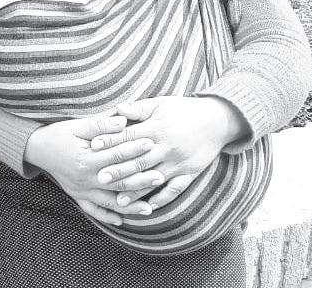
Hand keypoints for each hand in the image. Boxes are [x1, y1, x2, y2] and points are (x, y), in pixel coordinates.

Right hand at [23, 115, 163, 225]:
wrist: (36, 148)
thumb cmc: (58, 134)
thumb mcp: (77, 125)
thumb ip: (100, 125)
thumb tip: (123, 121)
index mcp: (87, 159)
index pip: (116, 155)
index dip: (134, 149)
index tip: (151, 144)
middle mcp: (85, 178)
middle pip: (118, 181)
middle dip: (140, 179)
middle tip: (160, 177)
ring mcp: (81, 190)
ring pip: (109, 201)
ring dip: (129, 205)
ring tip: (149, 208)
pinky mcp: (76, 195)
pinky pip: (93, 210)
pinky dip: (107, 216)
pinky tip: (122, 220)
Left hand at [90, 96, 246, 208]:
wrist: (217, 120)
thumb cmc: (184, 110)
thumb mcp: (161, 103)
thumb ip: (138, 108)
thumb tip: (117, 110)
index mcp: (157, 127)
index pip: (129, 135)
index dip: (111, 141)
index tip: (93, 147)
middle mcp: (167, 146)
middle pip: (138, 160)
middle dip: (118, 170)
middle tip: (99, 178)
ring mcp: (179, 162)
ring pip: (153, 178)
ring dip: (136, 190)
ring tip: (118, 201)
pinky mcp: (190, 173)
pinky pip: (176, 189)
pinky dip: (163, 198)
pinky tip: (149, 207)